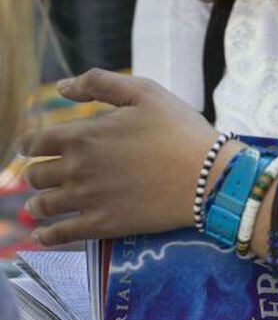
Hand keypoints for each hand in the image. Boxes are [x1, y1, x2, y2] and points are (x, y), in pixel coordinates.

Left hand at [20, 69, 240, 245]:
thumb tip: (61, 87)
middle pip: (37, 176)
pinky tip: (42, 236)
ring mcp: (89, 200)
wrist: (207, 177)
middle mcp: (79, 168)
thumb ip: (99, 83)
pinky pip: (63, 234)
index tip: (30, 151)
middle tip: (41, 179)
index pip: (35, 142)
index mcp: (83, 135)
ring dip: (36, 205)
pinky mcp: (105, 225)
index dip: (28, 146)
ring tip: (37, 207)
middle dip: (35, 175)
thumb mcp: (143, 92)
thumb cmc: (179, 131)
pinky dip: (48, 236)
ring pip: (44, 205)